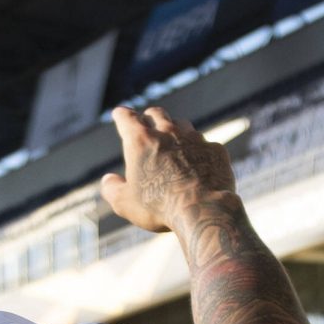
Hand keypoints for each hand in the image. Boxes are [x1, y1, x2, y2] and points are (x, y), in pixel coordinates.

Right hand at [100, 105, 239, 234]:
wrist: (203, 210)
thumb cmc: (158, 207)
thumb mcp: (124, 203)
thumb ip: (112, 189)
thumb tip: (108, 180)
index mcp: (141, 141)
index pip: (126, 118)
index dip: (121, 115)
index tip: (119, 114)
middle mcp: (167, 132)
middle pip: (156, 113)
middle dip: (149, 117)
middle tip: (146, 123)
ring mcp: (194, 138)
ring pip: (181, 124)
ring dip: (174, 130)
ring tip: (172, 142)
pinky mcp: (214, 149)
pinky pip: (203, 144)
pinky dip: (196, 149)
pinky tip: (195, 163)